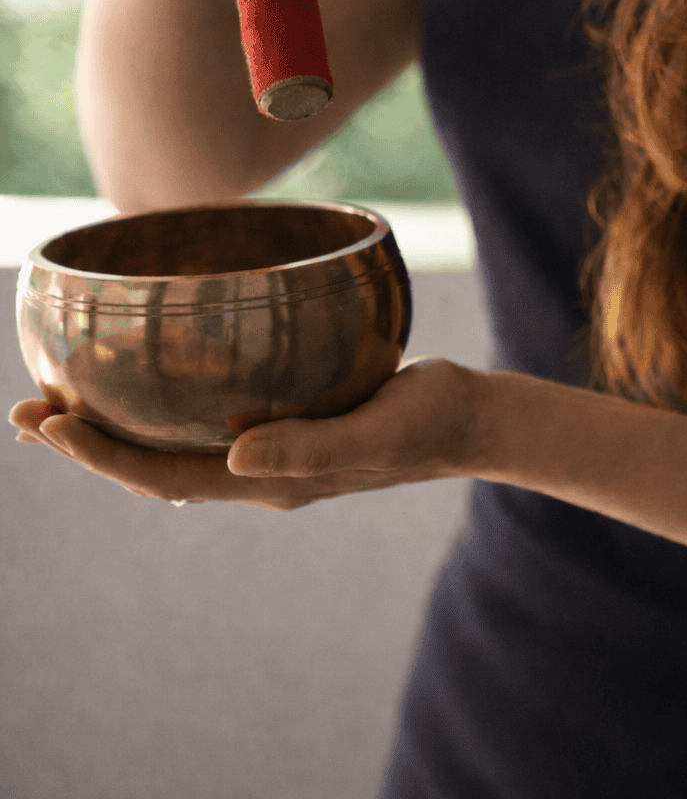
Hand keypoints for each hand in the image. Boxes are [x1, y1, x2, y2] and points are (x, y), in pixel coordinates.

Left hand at [8, 358, 482, 511]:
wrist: (467, 419)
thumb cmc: (427, 420)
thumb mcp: (375, 431)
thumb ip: (310, 447)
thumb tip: (233, 459)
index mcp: (269, 480)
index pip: (165, 475)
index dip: (101, 455)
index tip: (48, 424)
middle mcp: (257, 469)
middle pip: (152, 467)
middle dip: (86, 444)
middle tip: (26, 413)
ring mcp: (268, 449)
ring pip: (171, 446)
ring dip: (113, 429)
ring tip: (60, 403)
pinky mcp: (284, 420)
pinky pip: (203, 423)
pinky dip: (159, 408)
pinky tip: (148, 382)